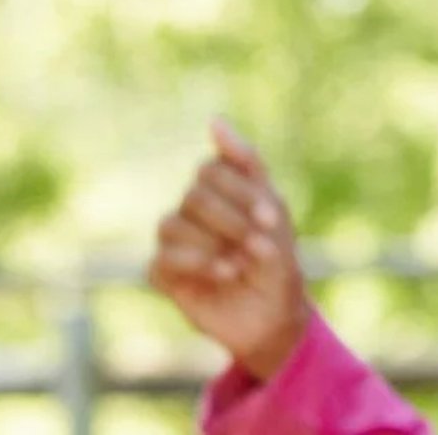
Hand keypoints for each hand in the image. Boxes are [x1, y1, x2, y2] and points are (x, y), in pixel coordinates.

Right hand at [147, 118, 306, 379]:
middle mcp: (190, 210)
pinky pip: (161, 258)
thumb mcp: (272, 209)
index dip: (241, 192)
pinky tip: (225, 275)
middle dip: (232, 221)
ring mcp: (175, 241)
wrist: (275, 317)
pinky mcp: (164, 273)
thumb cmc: (275, 260)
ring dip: (213, 244)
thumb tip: (214, 120)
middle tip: (258, 247)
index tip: (270, 220)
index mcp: (217, 189)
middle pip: (194, 195)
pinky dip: (197, 264)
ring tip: (241, 266)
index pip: (211, 169)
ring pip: (172, 223)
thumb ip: (246, 162)